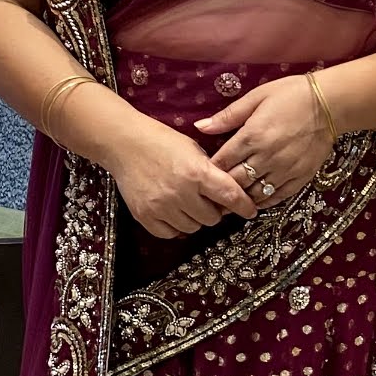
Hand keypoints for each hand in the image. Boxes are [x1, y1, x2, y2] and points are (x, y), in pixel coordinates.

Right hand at [107, 110, 259, 239]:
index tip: (250, 211)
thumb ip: (212, 173)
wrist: (124, 143)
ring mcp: (162, 207)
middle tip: (206, 199)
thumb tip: (229, 197)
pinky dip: (175, 226)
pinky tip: (173, 212)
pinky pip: (170, 234)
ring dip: (194, 218)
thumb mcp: (194, 150)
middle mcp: (181, 192)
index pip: (230, 196)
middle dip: (214, 210)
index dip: (244, 206)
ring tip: (186, 202)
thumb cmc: (162, 142)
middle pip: (212, 218)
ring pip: (192, 228)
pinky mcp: (145, 216)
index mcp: (197, 172)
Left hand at [195, 75, 333, 206]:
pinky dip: (263, 202)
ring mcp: (284, 171)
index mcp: (251, 137)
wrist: (330, 104)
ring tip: (231, 199)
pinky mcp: (300, 178)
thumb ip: (227, 116)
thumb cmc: (291, 95)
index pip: (222, 163)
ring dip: (241, 198)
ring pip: (254, 195)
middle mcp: (265, 158)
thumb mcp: (256, 98)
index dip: (210, 170)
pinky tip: (255, 200)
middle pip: (235, 182)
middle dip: (222, 188)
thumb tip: (199, 127)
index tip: (203, 173)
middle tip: (212, 191)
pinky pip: (276, 198)